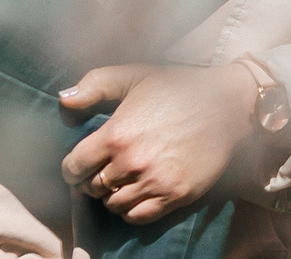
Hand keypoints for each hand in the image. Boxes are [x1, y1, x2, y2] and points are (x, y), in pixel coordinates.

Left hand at [60, 62, 254, 223]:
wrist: (227, 103)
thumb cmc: (178, 87)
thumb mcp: (135, 75)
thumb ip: (94, 85)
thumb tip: (63, 100)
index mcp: (116, 134)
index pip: (73, 167)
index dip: (73, 166)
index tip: (81, 163)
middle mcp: (131, 163)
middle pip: (92, 188)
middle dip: (93, 179)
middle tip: (105, 169)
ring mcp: (154, 182)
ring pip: (113, 205)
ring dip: (112, 195)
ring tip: (122, 181)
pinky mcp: (175, 195)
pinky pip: (138, 216)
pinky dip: (131, 210)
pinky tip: (137, 194)